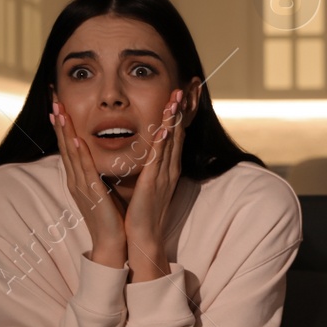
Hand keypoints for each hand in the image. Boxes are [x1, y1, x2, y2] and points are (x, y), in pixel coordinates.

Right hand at [51, 97, 126, 267]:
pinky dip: (79, 154)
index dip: (63, 124)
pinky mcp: (91, 194)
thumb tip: (96, 159)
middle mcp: (75, 179)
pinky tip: (75, 139)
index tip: (58, 103)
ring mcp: (81, 186)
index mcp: (78, 177)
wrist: (112, 242)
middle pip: (64, 144)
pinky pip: (84, 170)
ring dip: (65, 131)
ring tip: (59, 110)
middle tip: (54, 98)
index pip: (68, 144)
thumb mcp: (101, 189)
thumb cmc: (110, 216)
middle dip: (59, 120)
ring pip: (70, 153)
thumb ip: (96, 173)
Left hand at [125, 90, 185, 280]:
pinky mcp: (154, 182)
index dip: (177, 116)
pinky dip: (163, 140)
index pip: (174, 137)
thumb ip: (150, 169)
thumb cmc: (143, 213)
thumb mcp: (149, 185)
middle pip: (177, 134)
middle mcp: (169, 169)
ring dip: (173, 119)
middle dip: (179, 111)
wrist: (143, 237)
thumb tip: (148, 156)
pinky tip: (165, 126)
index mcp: (167, 169)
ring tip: (176, 99)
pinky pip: (159, 157)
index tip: (178, 97)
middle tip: (183, 89)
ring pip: (171, 141)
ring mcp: (164, 175)